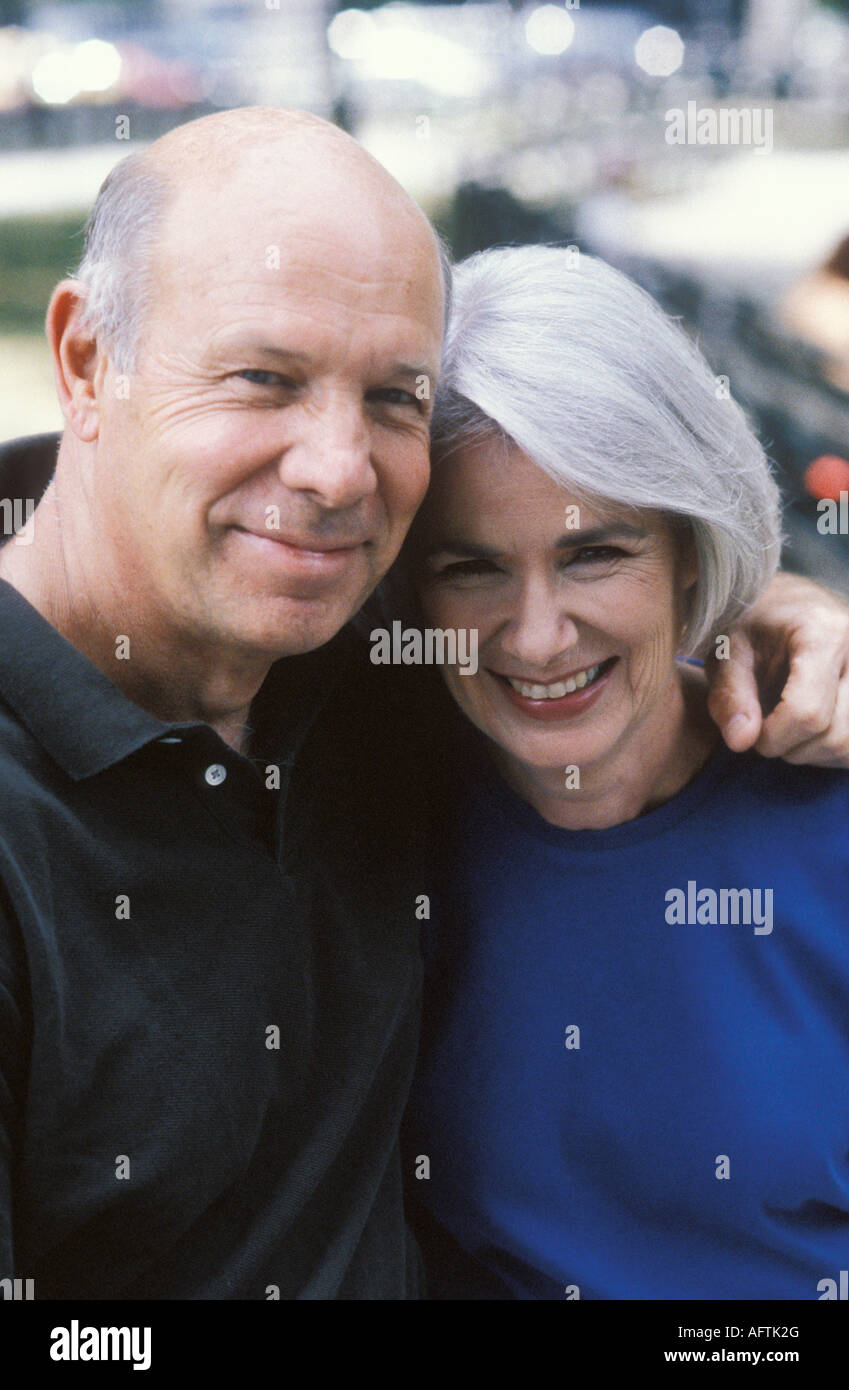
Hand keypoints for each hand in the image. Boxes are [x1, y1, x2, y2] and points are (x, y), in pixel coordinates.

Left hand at [705, 571, 848, 765]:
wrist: (784, 601)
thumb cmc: (751, 620)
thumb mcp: (727, 650)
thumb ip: (730, 695)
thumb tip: (740, 742)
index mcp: (824, 633)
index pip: (807, 713)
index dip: (772, 737)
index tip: (747, 729)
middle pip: (836, 735)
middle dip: (790, 747)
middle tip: (762, 727)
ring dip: (811, 752)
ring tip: (783, 726)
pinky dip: (828, 749)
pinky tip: (805, 729)